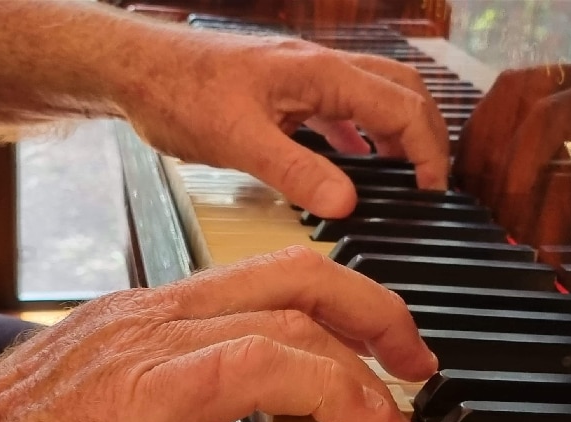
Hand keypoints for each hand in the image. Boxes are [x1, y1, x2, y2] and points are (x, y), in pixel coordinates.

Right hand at [0, 247, 434, 421]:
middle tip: (413, 354)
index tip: (380, 348)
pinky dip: (325, 383)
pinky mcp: (147, 390)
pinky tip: (361, 415)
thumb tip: (250, 411)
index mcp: (153, 319)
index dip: (338, 306)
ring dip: (362, 349)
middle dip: (370, 308)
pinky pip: (260, 362)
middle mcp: (158, 315)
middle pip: (293, 275)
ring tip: (402, 394)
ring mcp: (151, 344)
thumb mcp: (126, 417)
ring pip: (288, 310)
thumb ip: (187, 399)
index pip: (267, 283)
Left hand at [109, 23, 448, 217]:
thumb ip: (295, 171)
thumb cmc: (179, 92)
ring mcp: (305, 78)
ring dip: (396, 134)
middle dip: (427, 135)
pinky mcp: (287, 92)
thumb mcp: (237, 138)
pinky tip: (353, 165)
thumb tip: (346, 203)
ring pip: (374, 98)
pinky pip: (341, 110)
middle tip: (431, 183)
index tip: (433, 193)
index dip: (428, 151)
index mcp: (322, 73)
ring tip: (404, 178)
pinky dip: (359, 137)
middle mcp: (322, 68)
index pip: (402, 107)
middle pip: (401, 92)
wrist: (137, 69)